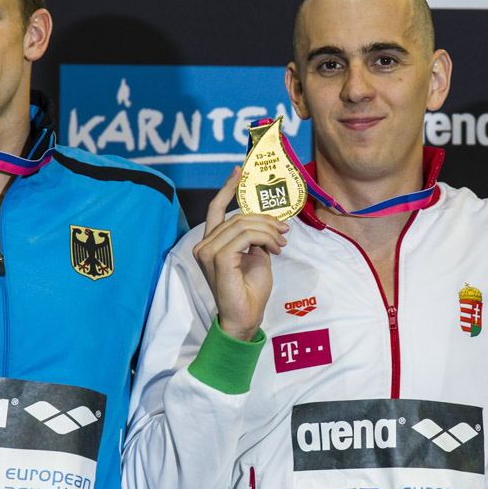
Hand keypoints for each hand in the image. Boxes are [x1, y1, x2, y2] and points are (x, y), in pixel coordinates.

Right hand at [191, 168, 287, 340]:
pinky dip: (264, 239)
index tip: (239, 171)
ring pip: (242, 224)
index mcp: (211, 243)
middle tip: (284, 230)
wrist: (246, 317)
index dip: (227, 188)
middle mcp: (204, 246)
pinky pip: (245, 237)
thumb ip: (255, 238)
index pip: (216, 209)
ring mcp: (208, 252)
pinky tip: (274, 249)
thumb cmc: (249, 291)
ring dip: (268, 230)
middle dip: (264, 219)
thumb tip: (266, 223)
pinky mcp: (218, 259)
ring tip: (281, 242)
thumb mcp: (256, 257)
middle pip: (237, 216)